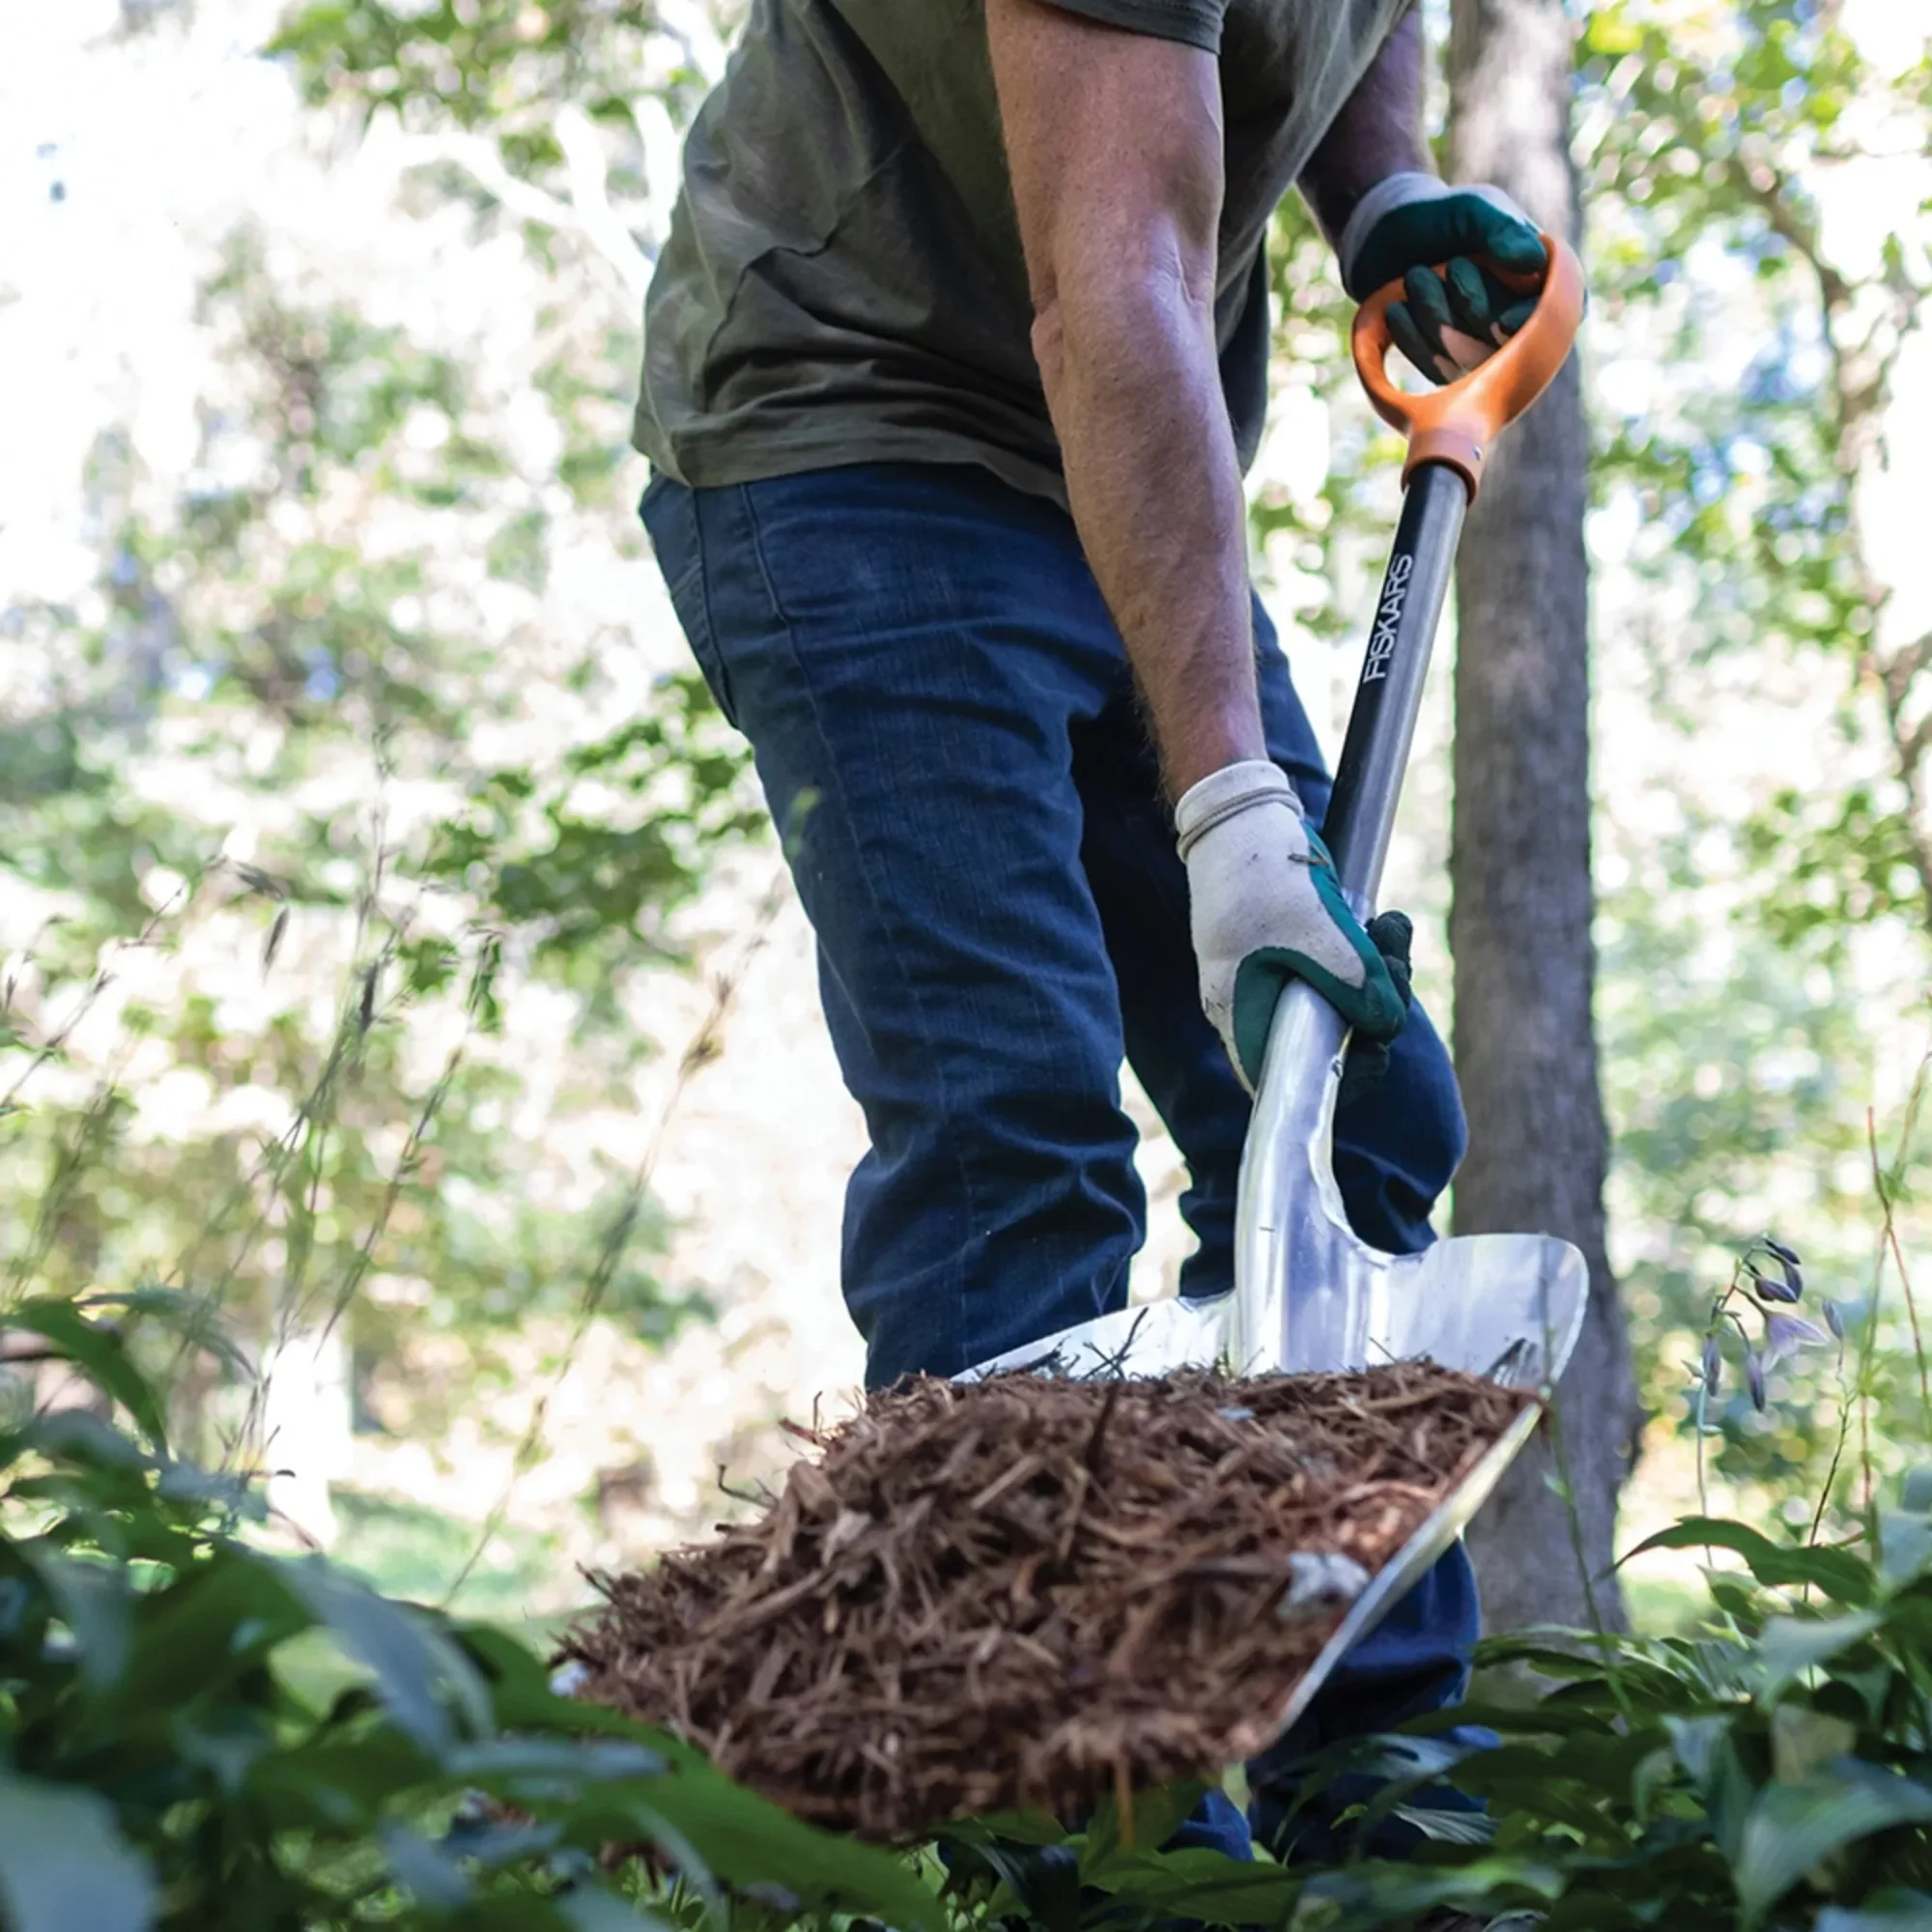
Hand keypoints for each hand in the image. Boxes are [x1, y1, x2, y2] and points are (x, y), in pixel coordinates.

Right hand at [1176, 761, 1407, 1090]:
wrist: (1238, 814)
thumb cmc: (1261, 871)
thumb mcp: (1316, 929)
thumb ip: (1355, 984)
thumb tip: (1389, 1025)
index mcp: (1237, 1012)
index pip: (1286, 1079)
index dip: (1339, 1077)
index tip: (1377, 1046)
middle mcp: (1248, 1005)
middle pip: (1321, 1043)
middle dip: (1373, 1014)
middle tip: (1397, 969)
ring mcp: (1265, 978)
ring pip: (1335, 1006)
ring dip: (1376, 977)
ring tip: (1393, 930)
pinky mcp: (1284, 952)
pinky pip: (1334, 973)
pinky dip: (1363, 956)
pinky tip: (1383, 926)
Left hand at [1337, 172, 1547, 385]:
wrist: (1386, 238)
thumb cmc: (1442, 219)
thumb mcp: (1473, 211)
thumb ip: (1502, 231)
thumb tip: (1535, 263)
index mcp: (1541, 278)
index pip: (1564, 313)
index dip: (1536, 324)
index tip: (1505, 322)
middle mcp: (1518, 319)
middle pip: (1508, 343)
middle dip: (1473, 305)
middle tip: (1452, 264)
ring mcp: (1482, 347)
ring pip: (1468, 360)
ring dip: (1436, 317)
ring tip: (1416, 276)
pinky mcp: (1447, 365)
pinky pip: (1437, 371)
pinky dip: (1414, 341)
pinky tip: (1398, 309)